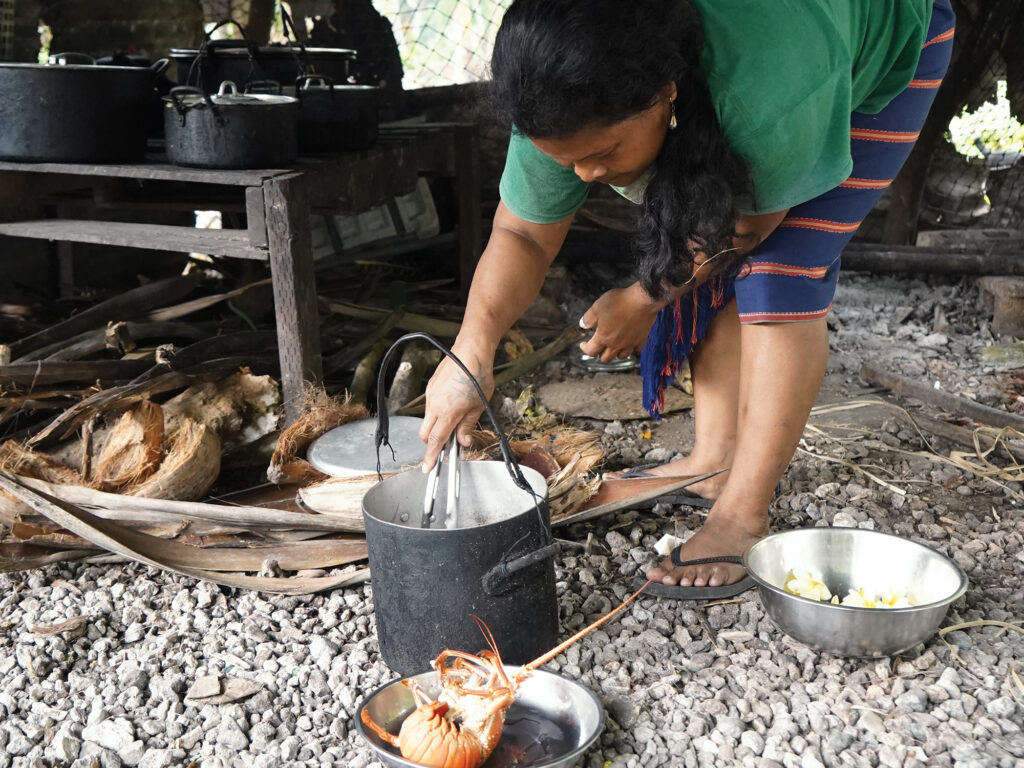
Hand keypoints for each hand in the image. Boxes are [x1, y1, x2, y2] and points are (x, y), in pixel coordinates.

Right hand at [419, 344, 494, 470]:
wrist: (470, 351)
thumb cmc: (478, 376)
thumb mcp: (479, 405)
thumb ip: (468, 425)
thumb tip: (463, 441)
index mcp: (448, 412)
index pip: (436, 440)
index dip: (431, 456)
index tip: (428, 468)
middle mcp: (435, 405)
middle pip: (426, 434)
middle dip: (432, 443)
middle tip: (447, 445)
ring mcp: (431, 395)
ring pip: (427, 420)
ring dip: (437, 427)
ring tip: (455, 421)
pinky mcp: (431, 388)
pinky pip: (430, 407)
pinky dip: (438, 413)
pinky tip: (452, 406)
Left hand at [579, 282, 665, 361]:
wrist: (643, 299)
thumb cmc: (621, 301)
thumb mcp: (598, 306)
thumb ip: (588, 318)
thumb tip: (583, 325)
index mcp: (603, 337)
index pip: (591, 351)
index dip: (585, 348)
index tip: (584, 345)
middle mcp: (616, 344)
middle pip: (605, 358)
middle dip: (600, 353)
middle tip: (599, 346)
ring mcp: (630, 343)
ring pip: (621, 356)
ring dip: (616, 353)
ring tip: (614, 345)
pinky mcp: (641, 340)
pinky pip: (636, 349)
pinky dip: (632, 348)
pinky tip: (630, 342)